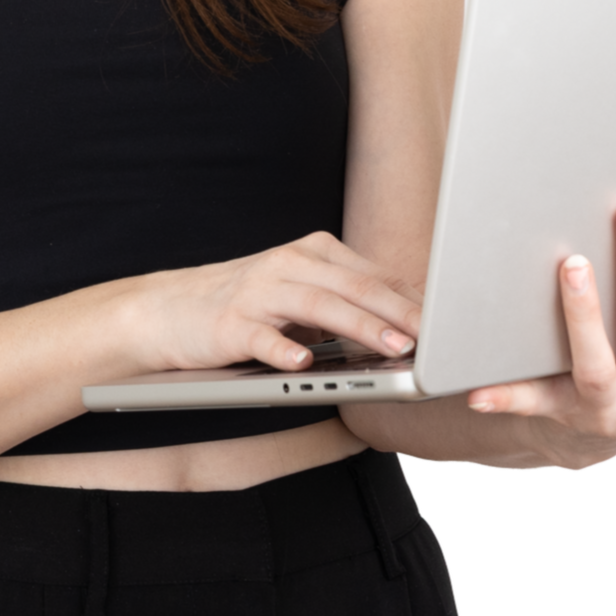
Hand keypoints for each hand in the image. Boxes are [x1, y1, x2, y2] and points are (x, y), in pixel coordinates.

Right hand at [128, 231, 423, 376]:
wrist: (164, 310)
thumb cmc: (243, 306)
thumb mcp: (299, 295)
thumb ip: (345, 302)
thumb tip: (407, 322)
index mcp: (311, 253)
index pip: (372, 275)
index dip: (413, 298)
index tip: (450, 322)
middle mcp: (288, 264)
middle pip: (353, 286)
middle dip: (397, 310)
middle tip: (434, 335)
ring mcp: (257, 291)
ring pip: (317, 306)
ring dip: (358, 326)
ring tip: (392, 347)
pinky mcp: (228, 322)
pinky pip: (259, 335)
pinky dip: (282, 349)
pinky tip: (302, 362)